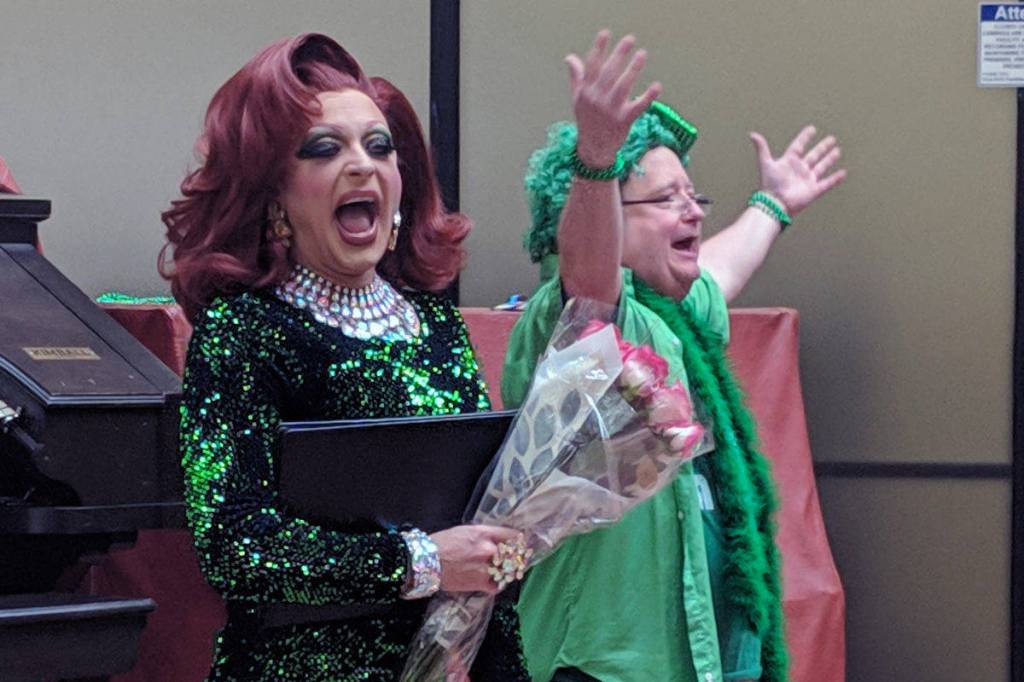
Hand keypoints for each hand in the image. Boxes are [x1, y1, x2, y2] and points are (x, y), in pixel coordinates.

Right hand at [430, 525, 522, 593]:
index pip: (512, 536)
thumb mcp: (465, 531)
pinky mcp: (480, 583)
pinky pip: (497, 586)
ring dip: (507, 572)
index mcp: (484, 533)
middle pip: (513, 554)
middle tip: (518, 560)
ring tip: (506, 573)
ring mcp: (485, 567)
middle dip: (516, 558)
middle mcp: (488, 549)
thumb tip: (498, 540)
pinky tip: (492, 582)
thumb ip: (484, 535)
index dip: (519, 541)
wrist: (425, 562)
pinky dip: (496, 585)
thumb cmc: (442, 543)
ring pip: (507, 571)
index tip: (522, 544)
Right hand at [566, 30, 662, 167]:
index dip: (598, 49)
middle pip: (609, 73)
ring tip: (642, 54)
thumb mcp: (578, 99)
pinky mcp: (624, 121)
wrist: (594, 149)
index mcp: (586, 92)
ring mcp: (611, 110)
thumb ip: (576, 77)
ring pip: (623, 86)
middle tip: (630, 39)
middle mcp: (597, 99)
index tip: (605, 33)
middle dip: (619, 54)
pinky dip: (648, 97)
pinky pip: (638, 107)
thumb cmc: (587, 121)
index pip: (592, 66)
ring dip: (633, 69)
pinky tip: (656, 85)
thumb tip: (570, 58)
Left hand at [749, 125, 846, 216]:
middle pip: (813, 155)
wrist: (776, 204)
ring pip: (821, 167)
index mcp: (789, 162)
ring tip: (837, 151)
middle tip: (831, 139)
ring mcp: (807, 180)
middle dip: (822, 148)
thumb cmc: (770, 185)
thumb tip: (752, 134)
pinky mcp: (814, 190)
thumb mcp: (766, 164)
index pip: (798, 146)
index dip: (804, 138)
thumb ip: (762, 148)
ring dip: (830, 159)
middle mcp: (799, 170)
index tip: (812, 129)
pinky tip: (843, 172)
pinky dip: (835, 178)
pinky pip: (827, 183)